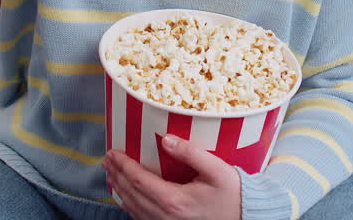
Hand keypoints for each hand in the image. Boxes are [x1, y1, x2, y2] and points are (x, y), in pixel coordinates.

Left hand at [104, 135, 241, 219]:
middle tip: (107, 159)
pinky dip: (129, 205)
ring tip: (111, 174)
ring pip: (133, 208)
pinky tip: (127, 196)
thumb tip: (166, 139)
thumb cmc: (233, 193)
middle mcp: (166, 216)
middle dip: (116, 175)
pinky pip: (141, 218)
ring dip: (119, 189)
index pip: (139, 180)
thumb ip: (190, 153)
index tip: (113, 152)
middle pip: (132, 194)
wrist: (246, 216)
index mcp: (175, 200)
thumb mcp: (216, 169)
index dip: (123, 165)